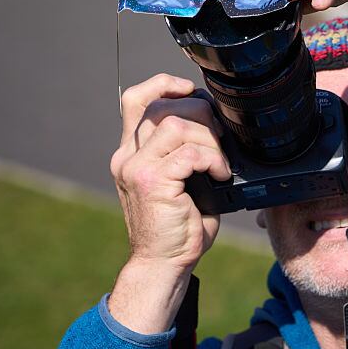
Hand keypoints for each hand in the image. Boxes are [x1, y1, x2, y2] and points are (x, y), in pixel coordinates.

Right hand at [106, 74, 231, 332]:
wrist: (164, 264)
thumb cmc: (178, 225)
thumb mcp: (180, 180)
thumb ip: (182, 150)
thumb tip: (213, 120)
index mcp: (130, 152)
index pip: (135, 99)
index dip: (164, 84)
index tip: (192, 92)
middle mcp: (127, 156)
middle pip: (163, 106)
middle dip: (202, 114)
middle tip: (219, 139)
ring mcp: (136, 167)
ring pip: (178, 125)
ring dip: (210, 140)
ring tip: (220, 163)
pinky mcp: (152, 181)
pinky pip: (189, 152)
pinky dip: (212, 159)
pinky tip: (219, 176)